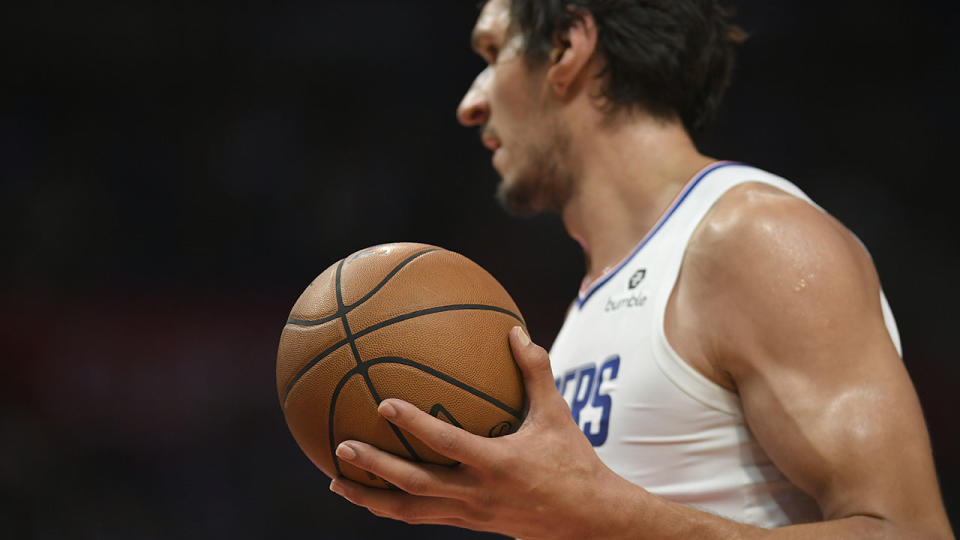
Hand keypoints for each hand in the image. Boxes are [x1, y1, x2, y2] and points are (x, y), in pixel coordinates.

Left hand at [328, 326, 632, 538]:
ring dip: (370, 498)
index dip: (415, 425)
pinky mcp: (467, 523)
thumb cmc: (573, 462)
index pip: (448, 443)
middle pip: (414, 486)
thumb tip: (515, 330)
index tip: (383, 405)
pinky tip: (371, 493)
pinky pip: (421, 516)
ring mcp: (469, 513)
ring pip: (409, 511)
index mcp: (497, 463)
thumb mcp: (557, 415)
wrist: (587, 521)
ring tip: (336, 481)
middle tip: (341, 447)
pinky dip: (391, 506)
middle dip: (374, 469)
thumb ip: (535, 372)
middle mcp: (477, 493)